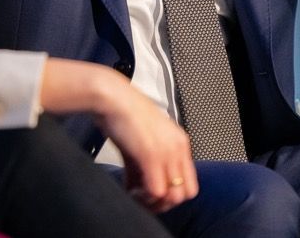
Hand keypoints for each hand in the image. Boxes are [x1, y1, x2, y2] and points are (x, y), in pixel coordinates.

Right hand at [92, 73, 197, 213]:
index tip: (151, 195)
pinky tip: (131, 190)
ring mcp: (167, 151)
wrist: (110, 97)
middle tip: (144, 200)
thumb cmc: (121, 114)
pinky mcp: (151, 155)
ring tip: (136, 196)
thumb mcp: (139, 143)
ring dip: (155, 203)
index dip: (171, 194)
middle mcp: (178, 147)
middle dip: (165, 203)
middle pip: (185, 193)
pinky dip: (145, 198)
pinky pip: (157, 191)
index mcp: (179, 142)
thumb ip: (143, 166)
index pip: (189, 182)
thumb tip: (138, 188)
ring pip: (174, 196)